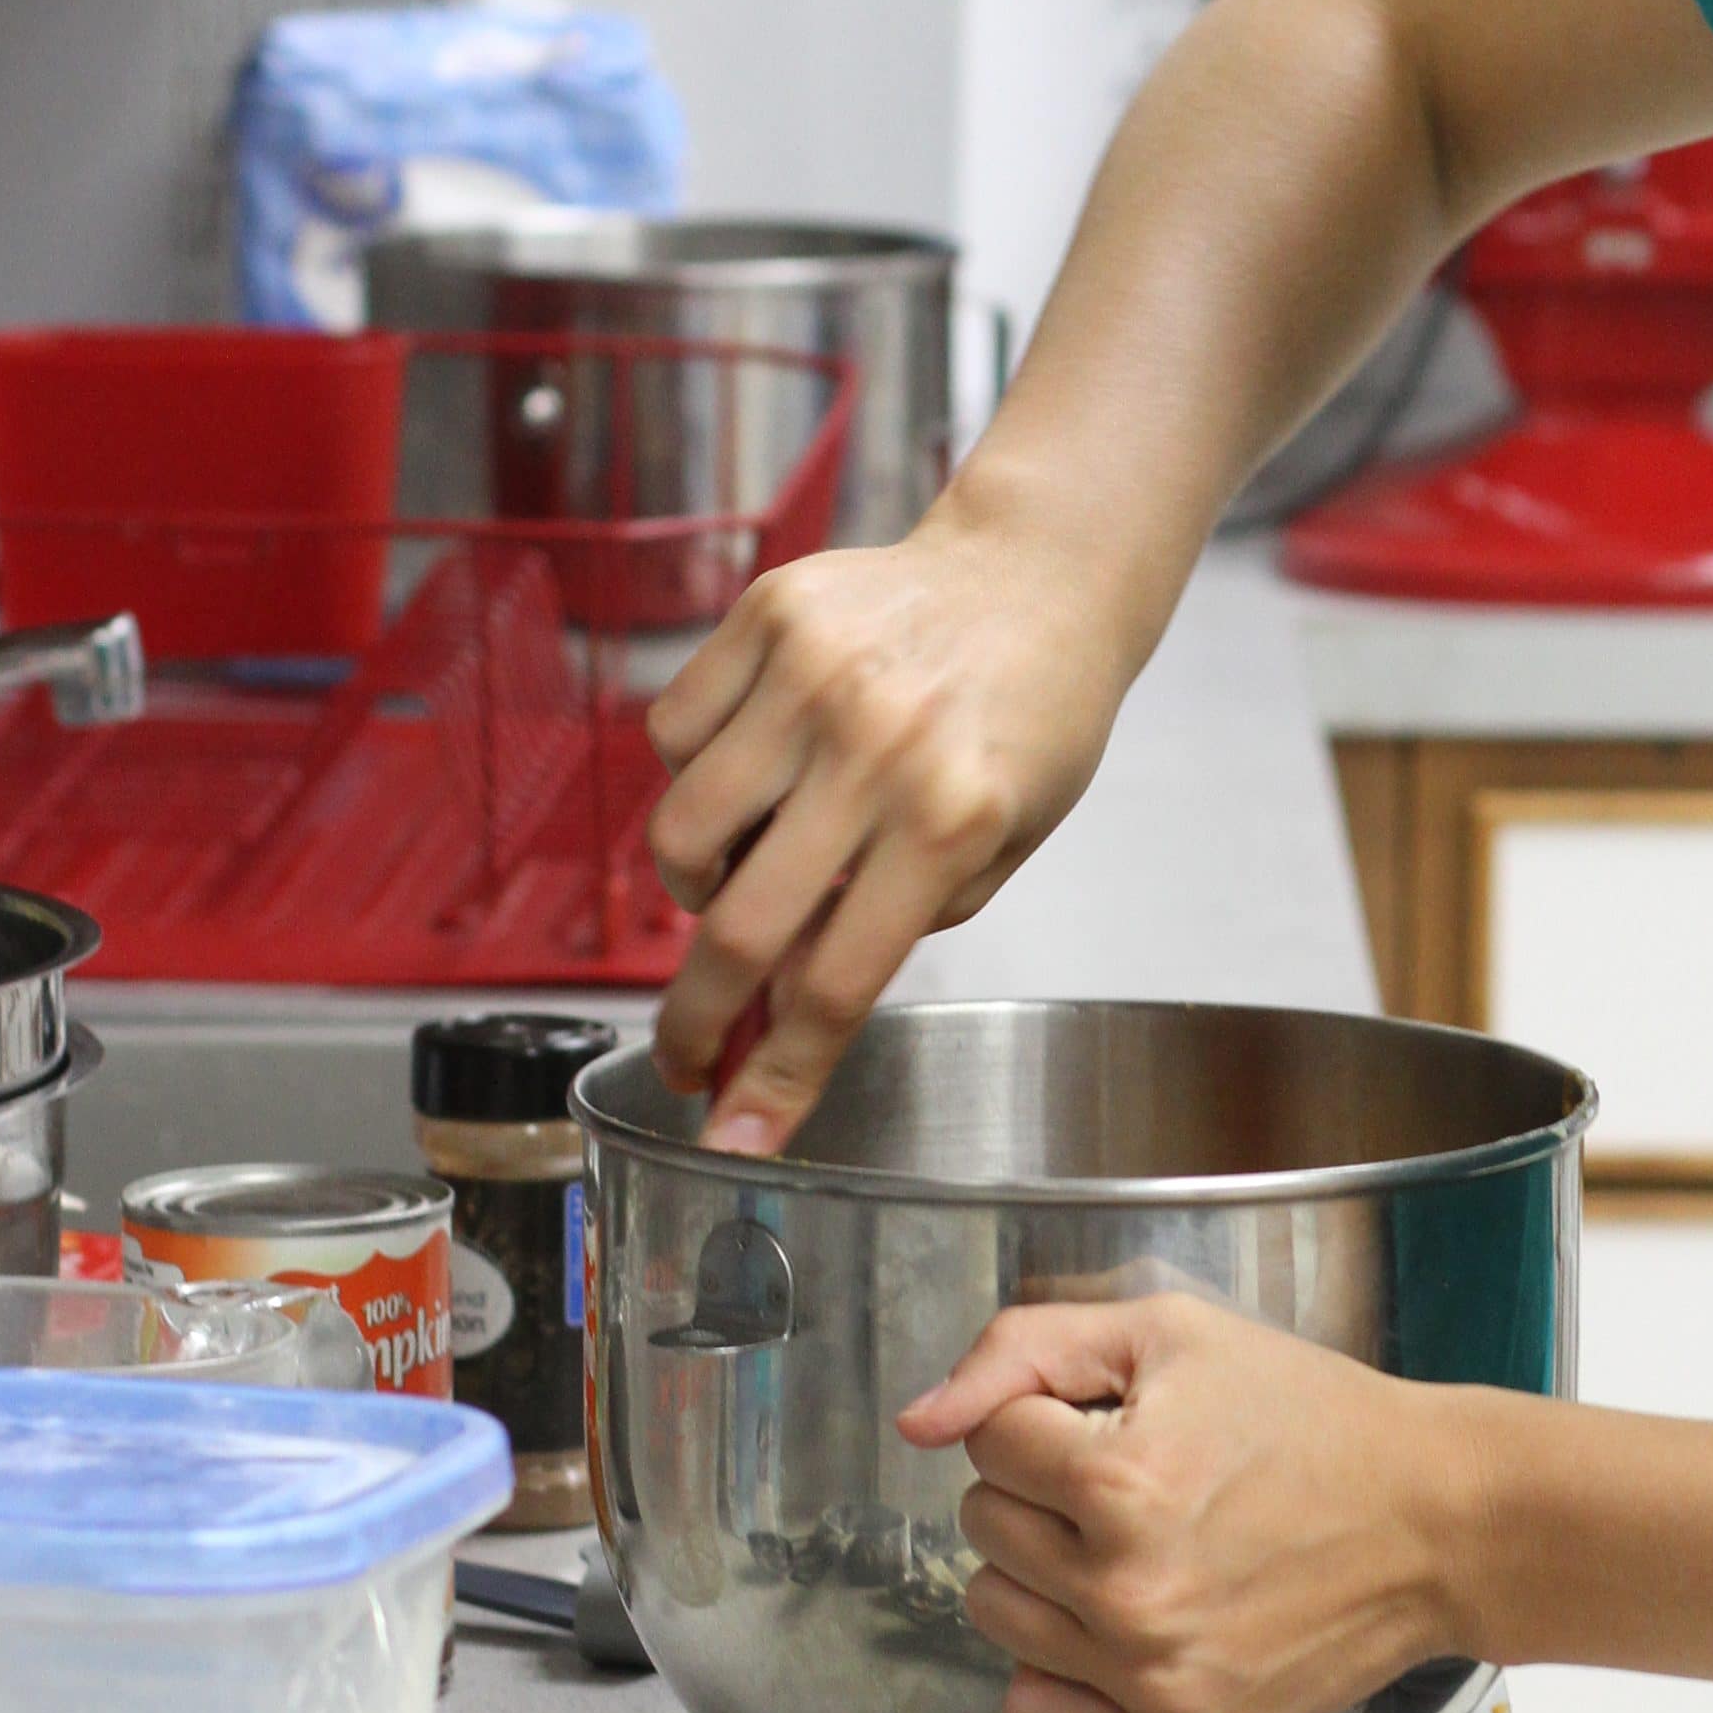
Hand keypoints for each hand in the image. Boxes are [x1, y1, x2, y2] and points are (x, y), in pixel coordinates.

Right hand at [643, 496, 1132, 1155]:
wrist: (1038, 573)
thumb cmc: (1029, 721)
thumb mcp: (998, 845)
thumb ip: (892, 922)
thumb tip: (779, 1008)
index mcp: (951, 819)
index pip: (835, 984)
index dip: (777, 1080)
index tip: (734, 1138)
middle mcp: (875, 747)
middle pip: (737, 927)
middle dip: (697, 1021)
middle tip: (686, 1055)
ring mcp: (813, 675)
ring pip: (681, 832)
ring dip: (695, 885)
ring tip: (745, 871)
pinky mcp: (769, 615)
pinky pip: (674, 733)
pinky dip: (694, 773)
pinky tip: (753, 767)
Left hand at [899, 1295, 1490, 1712]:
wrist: (1435, 1524)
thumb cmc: (1316, 1422)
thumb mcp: (1172, 1335)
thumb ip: (1024, 1351)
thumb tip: (922, 1419)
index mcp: (1121, 1482)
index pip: (989, 1439)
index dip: (1052, 1416)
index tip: (1123, 1422)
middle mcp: (1125, 1593)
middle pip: (985, 1524)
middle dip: (1046, 1490)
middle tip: (1147, 1480)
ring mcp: (1150, 1676)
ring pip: (995, 1611)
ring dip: (1046, 1572)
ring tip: (1141, 1545)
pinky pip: (1034, 1709)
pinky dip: (1060, 1664)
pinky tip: (1125, 1619)